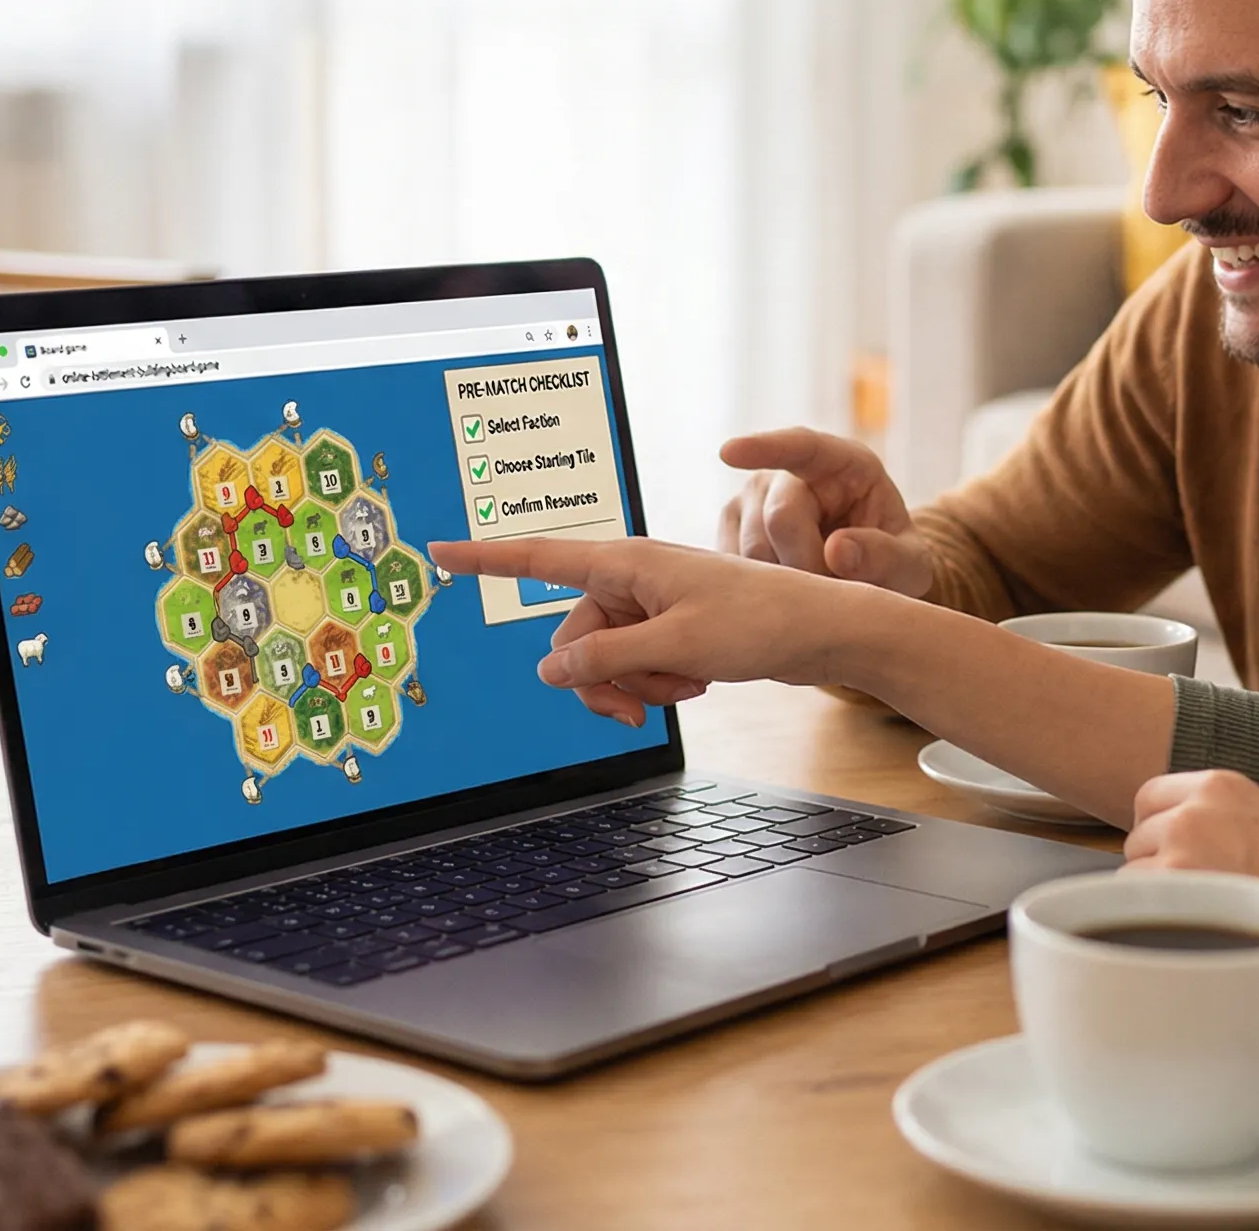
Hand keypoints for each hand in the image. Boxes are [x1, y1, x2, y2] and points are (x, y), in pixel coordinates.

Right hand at [429, 536, 865, 724]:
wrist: (821, 631)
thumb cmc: (758, 622)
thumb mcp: (674, 646)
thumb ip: (605, 657)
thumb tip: (550, 670)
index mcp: (626, 562)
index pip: (539, 559)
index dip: (485, 560)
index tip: (437, 550)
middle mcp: (633, 578)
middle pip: (574, 639)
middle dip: (601, 680)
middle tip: (642, 708)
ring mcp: (652, 605)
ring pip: (606, 659)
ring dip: (637, 685)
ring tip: (688, 686)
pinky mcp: (673, 629)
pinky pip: (637, 666)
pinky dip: (658, 683)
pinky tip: (698, 684)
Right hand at [716, 428, 935, 596]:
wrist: (864, 577)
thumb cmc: (890, 561)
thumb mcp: (910, 564)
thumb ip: (885, 556)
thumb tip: (837, 551)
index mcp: (842, 463)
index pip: (803, 447)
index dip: (766, 448)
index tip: (729, 452)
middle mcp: (787, 473)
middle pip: (780, 519)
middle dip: (809, 566)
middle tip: (837, 589)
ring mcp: (751, 499)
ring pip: (753, 550)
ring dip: (788, 584)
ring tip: (818, 586)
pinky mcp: (730, 529)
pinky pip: (734, 568)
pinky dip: (762, 591)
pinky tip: (788, 590)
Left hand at [1123, 770, 1258, 918]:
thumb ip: (1214, 821)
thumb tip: (1161, 842)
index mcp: (1220, 783)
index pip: (1149, 797)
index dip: (1158, 830)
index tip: (1179, 855)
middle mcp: (1195, 806)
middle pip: (1137, 835)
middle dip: (1156, 864)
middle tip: (1200, 892)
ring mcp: (1181, 843)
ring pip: (1132, 870)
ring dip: (1155, 894)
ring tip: (1205, 912)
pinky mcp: (1175, 884)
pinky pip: (1134, 902)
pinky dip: (1154, 919)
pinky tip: (1195, 928)